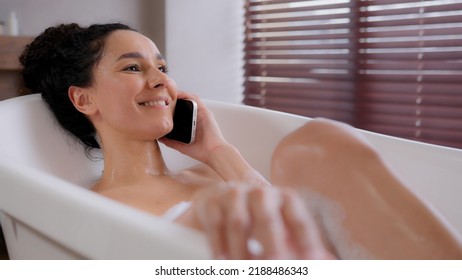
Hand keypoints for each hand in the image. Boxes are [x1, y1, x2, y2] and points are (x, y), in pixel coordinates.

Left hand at [160, 91, 228, 163]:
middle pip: (185, 104)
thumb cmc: (202, 151)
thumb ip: (171, 142)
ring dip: (180, 95)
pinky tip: (177, 95)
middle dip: (175, 100)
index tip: (162, 107)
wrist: (213, 152)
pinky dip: (186, 95)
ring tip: (168, 94)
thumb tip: (160, 138)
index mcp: (193, 124)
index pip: (182, 112)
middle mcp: (197, 117)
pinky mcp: (205, 111)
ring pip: (190, 99)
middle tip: (162, 98)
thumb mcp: (182, 146)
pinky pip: (195, 99)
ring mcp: (201, 114)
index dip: (173, 108)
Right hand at [186, 183, 335, 259]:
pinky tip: (222, 262)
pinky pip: (215, 224)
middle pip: (268, 218)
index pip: (298, 220)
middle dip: (272, 247)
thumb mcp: (281, 233)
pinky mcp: (210, 200)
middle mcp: (260, 192)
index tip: (311, 263)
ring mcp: (233, 194)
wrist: (217, 204)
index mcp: (284, 198)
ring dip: (241, 252)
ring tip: (244, 270)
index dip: (306, 243)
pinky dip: (218, 246)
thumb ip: (302, 247)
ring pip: (239, 223)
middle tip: (275, 266)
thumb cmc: (257, 223)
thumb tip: (327, 263)